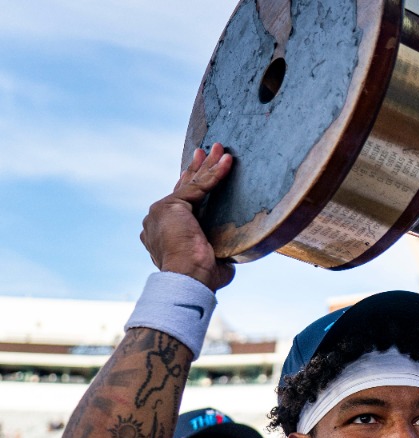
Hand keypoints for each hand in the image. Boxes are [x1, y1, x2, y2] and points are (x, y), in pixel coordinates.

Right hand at [140, 144, 234, 291]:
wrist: (189, 279)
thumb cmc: (202, 278)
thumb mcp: (210, 260)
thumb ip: (216, 251)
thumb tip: (231, 256)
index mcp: (164, 232)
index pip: (182, 203)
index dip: (194, 185)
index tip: (204, 169)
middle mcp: (157, 219)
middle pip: (184, 187)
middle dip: (198, 167)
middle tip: (209, 150)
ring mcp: (161, 211)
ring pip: (190, 183)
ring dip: (207, 164)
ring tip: (220, 149)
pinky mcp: (171, 206)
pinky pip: (199, 186)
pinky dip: (214, 174)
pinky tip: (227, 162)